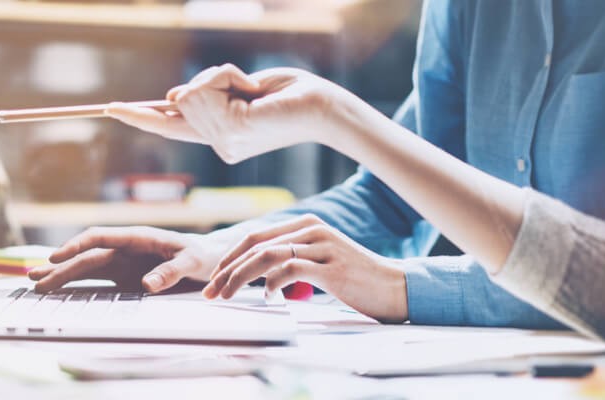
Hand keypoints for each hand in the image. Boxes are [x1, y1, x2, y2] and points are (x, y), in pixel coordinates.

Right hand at [29, 226, 226, 292]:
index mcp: (137, 237)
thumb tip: (146, 285)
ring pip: (85, 267)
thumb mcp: (192, 262)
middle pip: (86, 255)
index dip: (76, 245)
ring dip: (61, 274)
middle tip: (35, 279)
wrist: (209, 259)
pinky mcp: (123, 276)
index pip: (99, 237)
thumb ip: (171, 271)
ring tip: (36, 283)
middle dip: (60, 266)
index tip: (57, 257)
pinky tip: (58, 289)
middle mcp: (124, 248)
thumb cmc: (201, 256)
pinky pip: (96, 280)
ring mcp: (122, 262)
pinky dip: (76, 284)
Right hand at [106, 65, 359, 163]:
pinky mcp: (229, 130)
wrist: (322, 107)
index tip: (110, 109)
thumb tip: (173, 97)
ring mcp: (222, 142)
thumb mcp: (241, 89)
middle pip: (180, 100)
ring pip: (188, 94)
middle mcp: (218, 145)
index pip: (170, 127)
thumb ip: (207, 94)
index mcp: (220, 137)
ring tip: (252, 89)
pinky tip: (251, 89)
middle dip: (209, 79)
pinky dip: (226, 76)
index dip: (139, 116)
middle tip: (247, 86)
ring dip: (220, 76)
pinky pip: (204, 89)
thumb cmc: (289, 94)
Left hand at [205, 214, 407, 322]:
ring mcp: (323, 247)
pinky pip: (290, 270)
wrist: (394, 287)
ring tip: (226, 295)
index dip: (230, 256)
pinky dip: (272, 284)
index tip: (214, 278)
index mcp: (307, 225)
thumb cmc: (354, 279)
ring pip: (267, 256)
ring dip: (239, 277)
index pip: (256, 236)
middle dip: (227, 268)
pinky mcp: (332, 267)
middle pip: (255, 244)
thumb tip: (259, 275)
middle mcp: (312, 230)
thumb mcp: (319, 262)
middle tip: (210, 290)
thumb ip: (291, 260)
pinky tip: (269, 297)